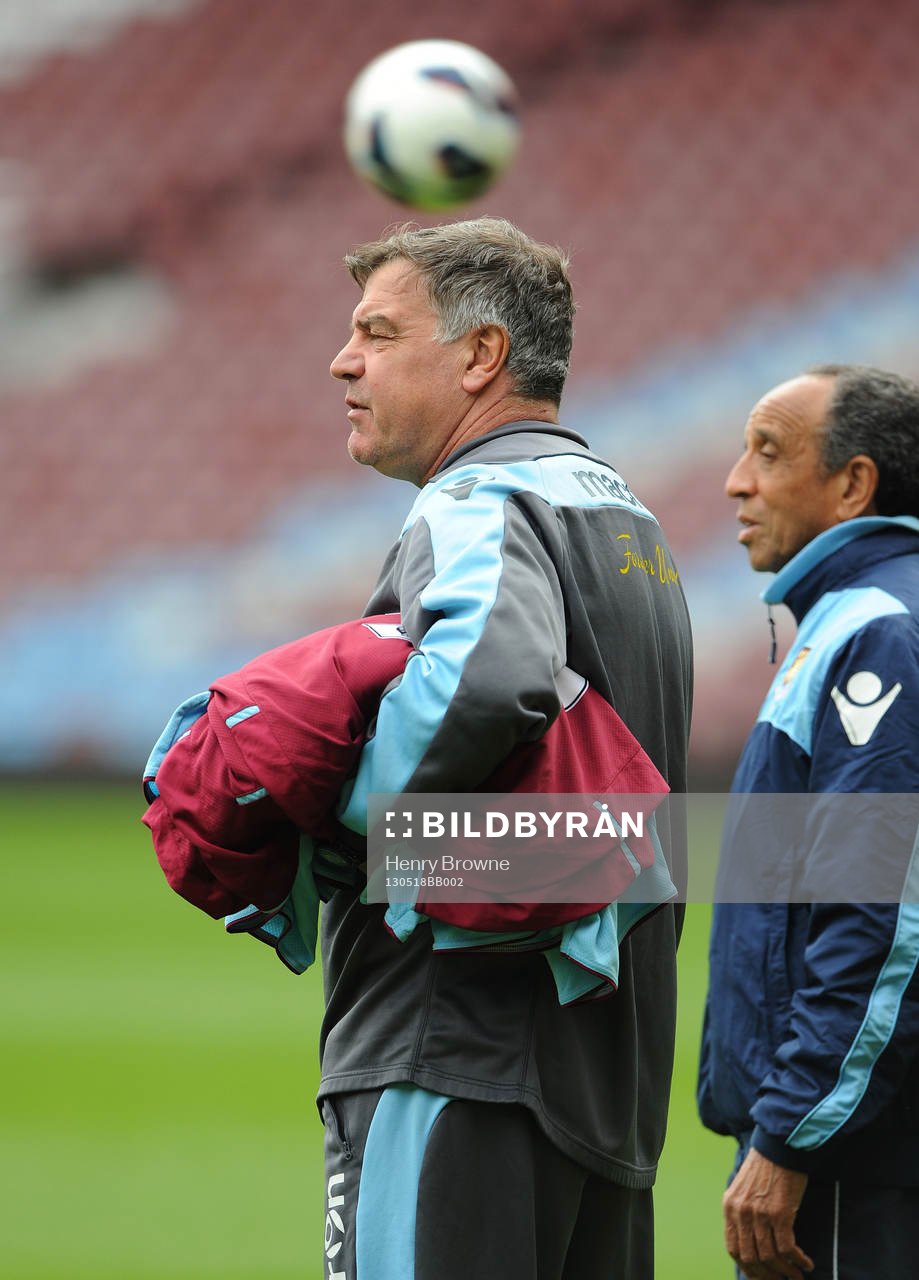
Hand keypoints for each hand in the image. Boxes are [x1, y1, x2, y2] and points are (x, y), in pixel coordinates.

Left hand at [722, 1148, 813, 1277]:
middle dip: (767, 1275)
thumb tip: (751, 1241)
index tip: (761, 1277)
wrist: (780, 1145)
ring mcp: (760, 1214)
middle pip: (751, 1257)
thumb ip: (743, 1212)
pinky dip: (798, 1260)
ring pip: (770, 1256)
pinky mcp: (780, 1213)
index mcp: (730, 1207)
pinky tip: (806, 1263)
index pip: (734, 1249)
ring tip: (797, 1275)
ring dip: (786, 1270)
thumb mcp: (744, 1188)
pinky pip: (788, 1247)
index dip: (748, 1268)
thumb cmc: (765, 1166)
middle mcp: (741, 1212)